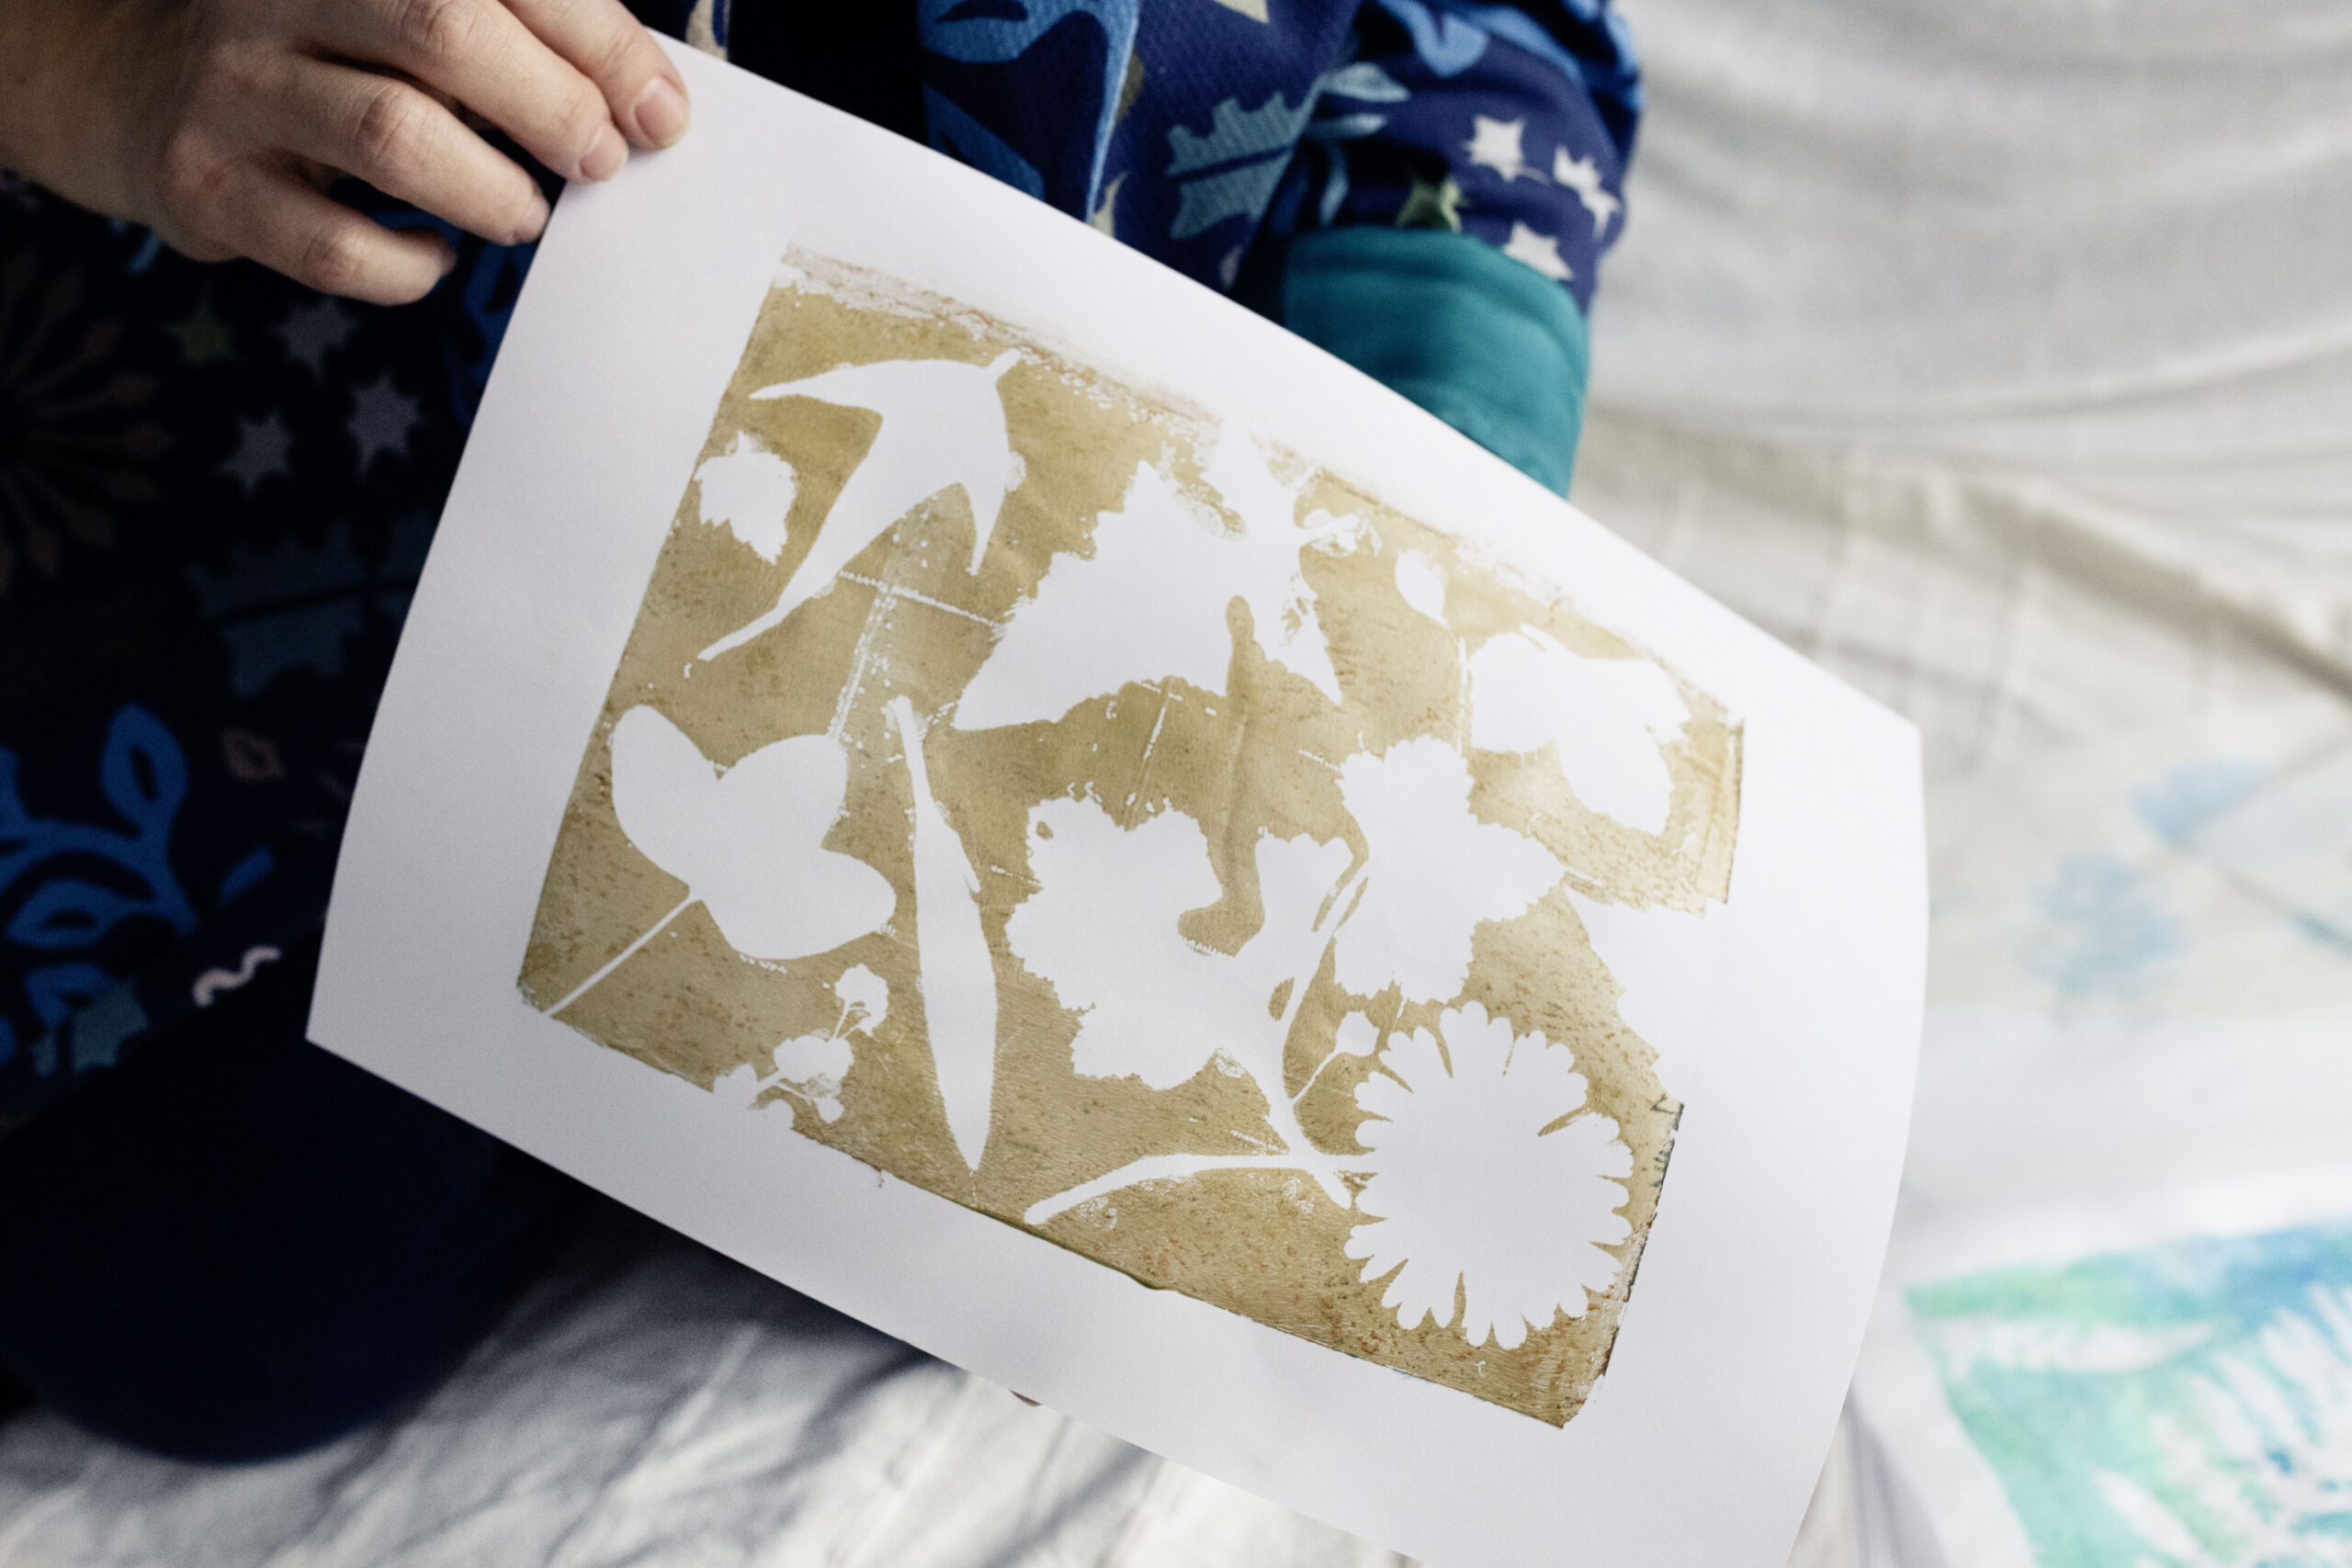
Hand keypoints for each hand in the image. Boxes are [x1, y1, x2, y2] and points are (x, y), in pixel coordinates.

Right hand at [0, 0, 689, 304]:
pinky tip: (433, 255)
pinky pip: (335, 247)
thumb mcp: (397, 9)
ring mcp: (239, 91)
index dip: (601, 43)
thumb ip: (511, 29)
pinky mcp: (210, 190)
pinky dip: (410, 266)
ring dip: (491, 190)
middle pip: (446, 31)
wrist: (126, 84)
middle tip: (597, 162)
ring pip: (393, 135)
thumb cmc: (318, 50)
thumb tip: (646, 97)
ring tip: (523, 214)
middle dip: (554, 106)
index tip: (659, 111)